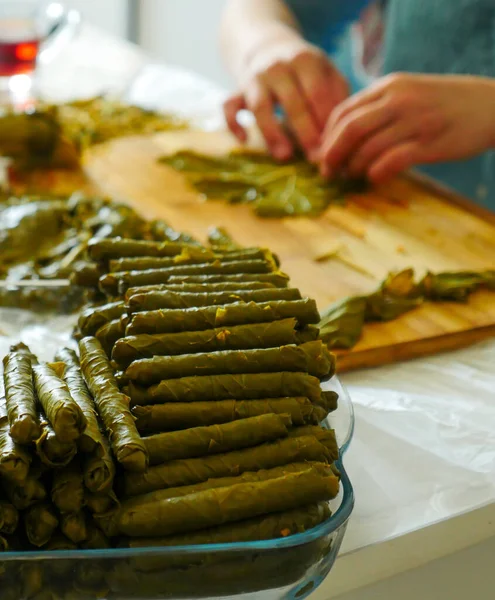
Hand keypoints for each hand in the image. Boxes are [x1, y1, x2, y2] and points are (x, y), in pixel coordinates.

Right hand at [224, 38, 347, 160]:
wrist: (269, 47)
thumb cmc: (306, 70)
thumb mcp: (327, 72)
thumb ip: (338, 96)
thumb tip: (346, 133)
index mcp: (305, 60)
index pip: (318, 93)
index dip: (326, 121)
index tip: (334, 146)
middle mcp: (278, 66)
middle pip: (292, 102)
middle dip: (306, 133)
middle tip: (316, 159)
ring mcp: (255, 78)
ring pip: (260, 106)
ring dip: (272, 133)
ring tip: (284, 157)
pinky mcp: (238, 89)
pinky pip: (229, 106)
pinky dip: (233, 123)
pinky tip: (244, 141)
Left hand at [319, 74, 494, 182]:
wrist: (491, 105)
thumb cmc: (444, 104)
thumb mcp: (408, 93)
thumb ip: (378, 108)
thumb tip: (343, 136)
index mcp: (389, 87)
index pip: (344, 111)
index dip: (327, 137)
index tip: (320, 156)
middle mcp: (399, 100)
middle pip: (350, 129)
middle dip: (331, 155)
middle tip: (326, 173)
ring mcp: (415, 121)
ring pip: (368, 148)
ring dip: (353, 168)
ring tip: (351, 177)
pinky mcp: (430, 144)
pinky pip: (392, 161)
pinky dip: (376, 173)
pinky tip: (374, 179)